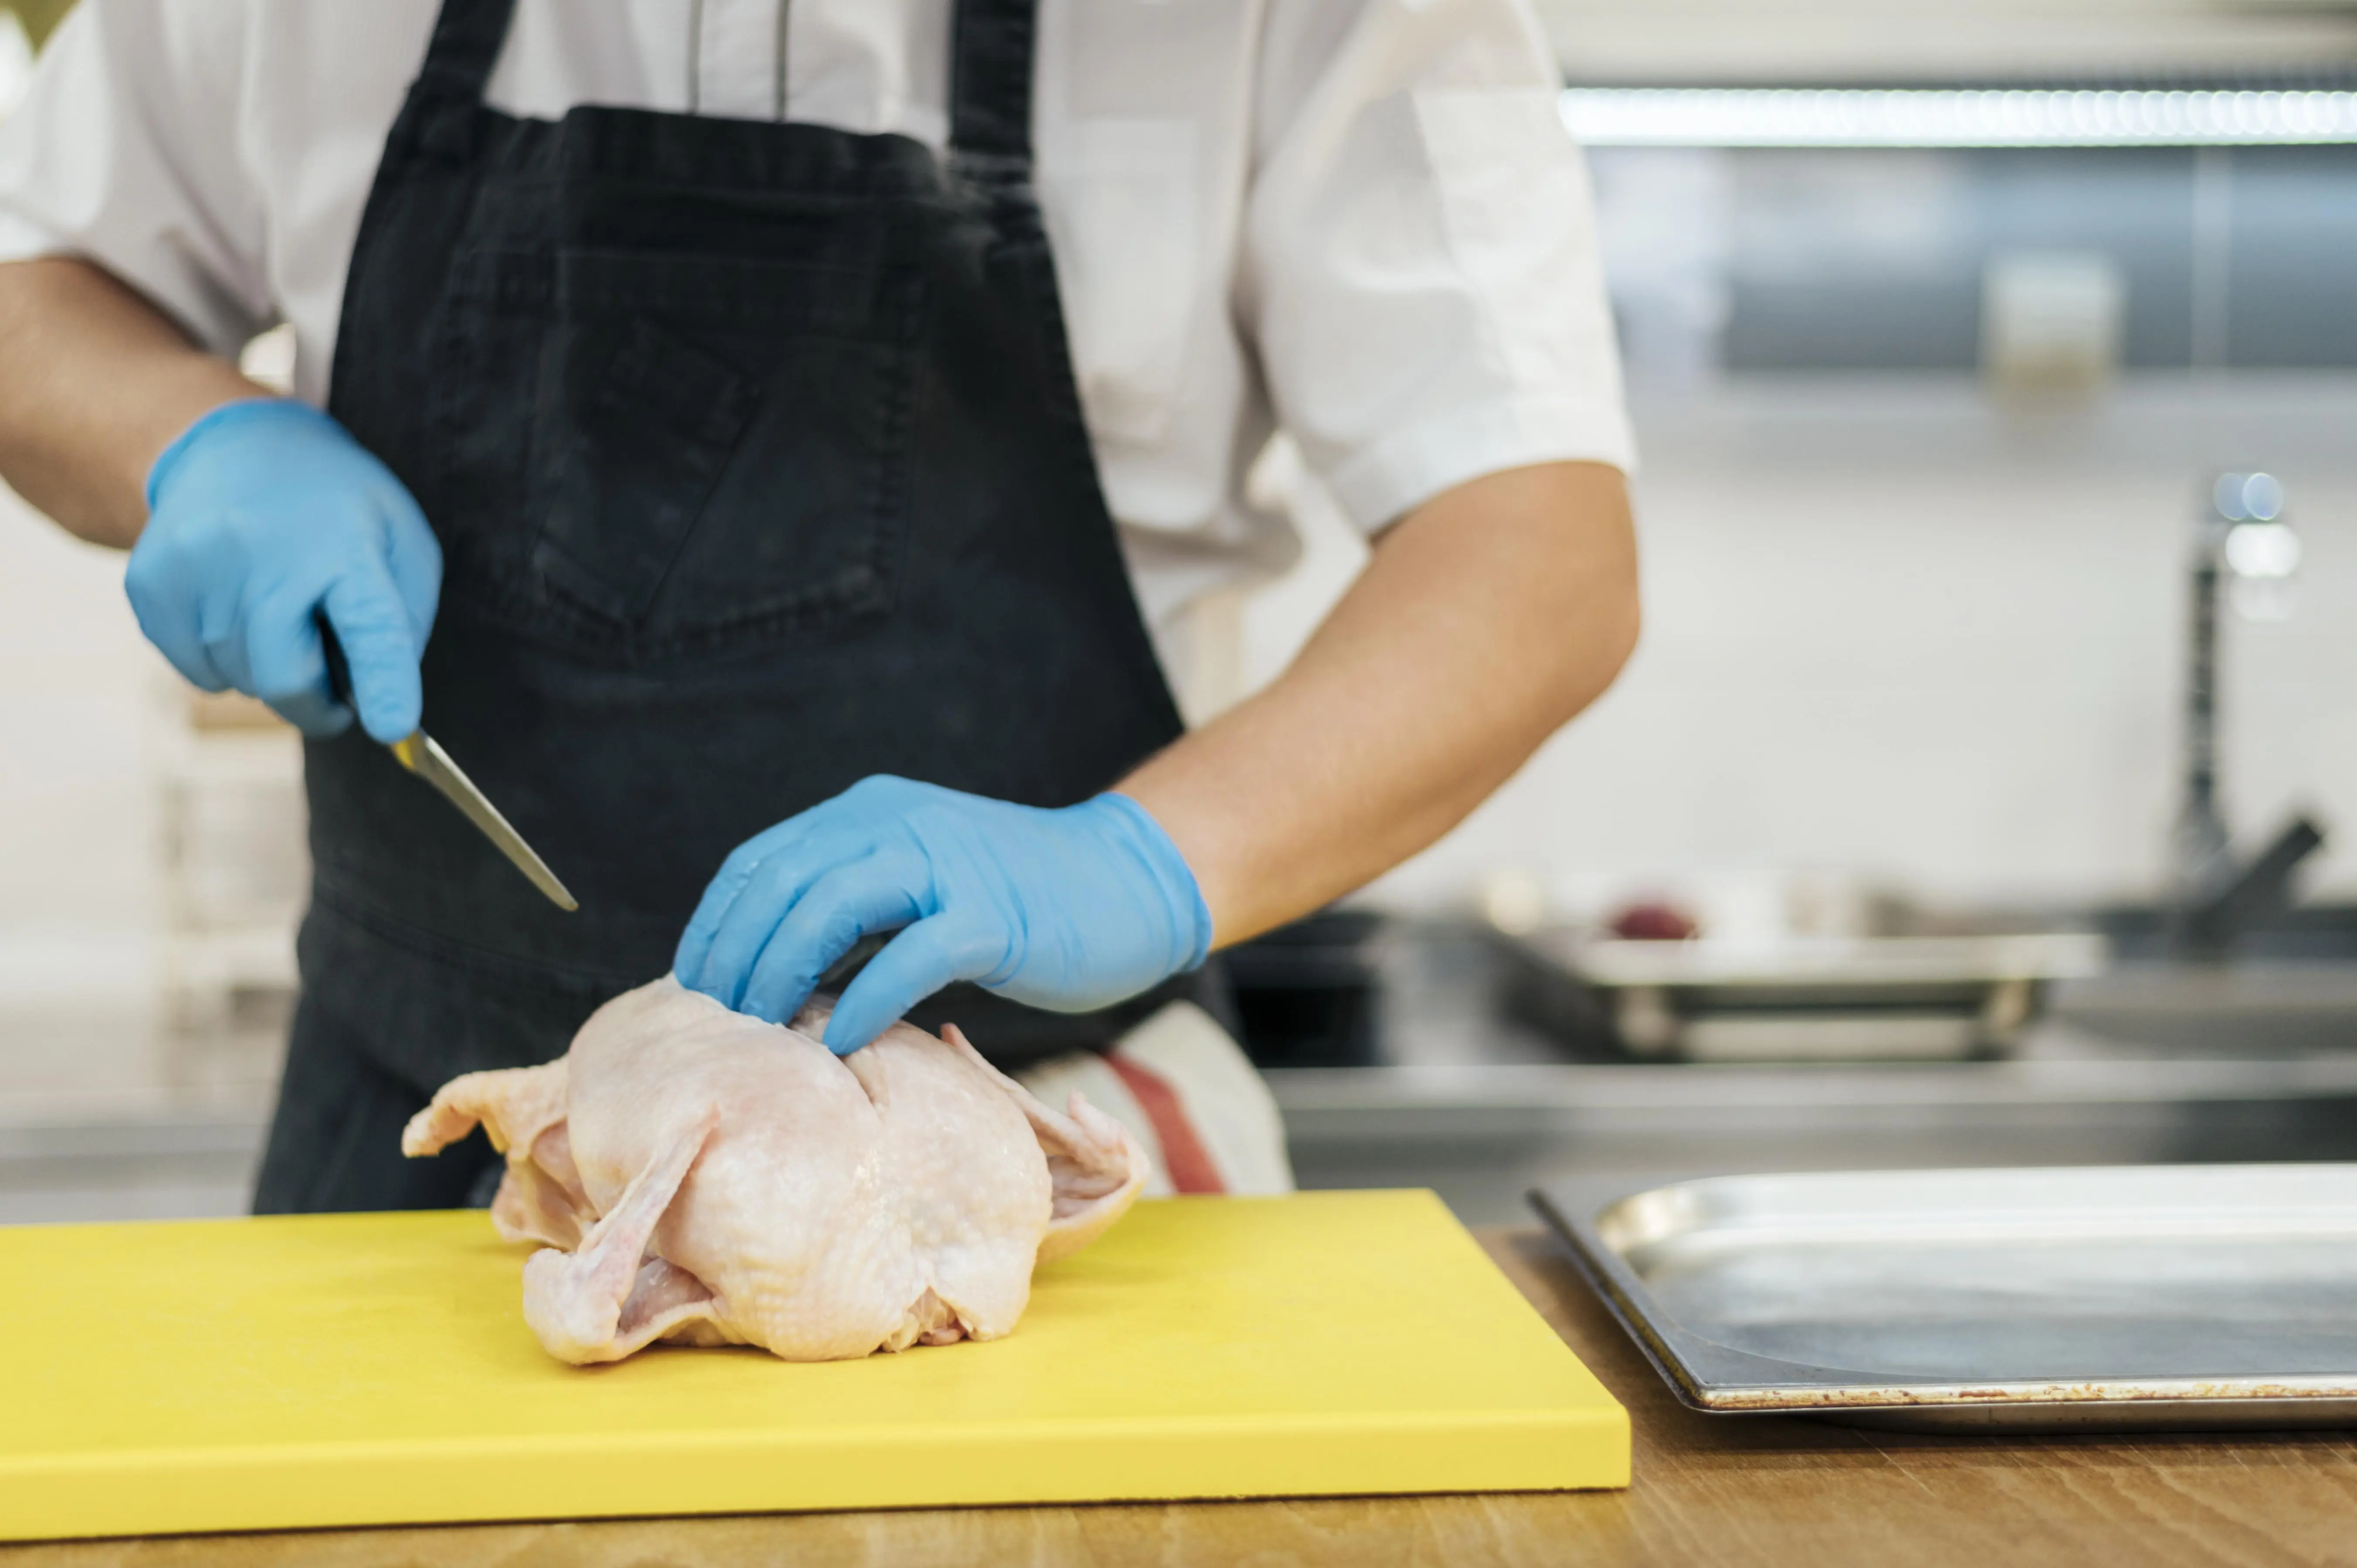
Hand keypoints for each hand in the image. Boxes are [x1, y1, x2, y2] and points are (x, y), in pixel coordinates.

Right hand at [126, 399, 440, 740]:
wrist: (232, 447)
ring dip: (269, 673)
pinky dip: (225, 664)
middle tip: (335, 694)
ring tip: (280, 614)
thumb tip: (385, 707)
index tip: (393, 728)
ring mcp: (198, 567)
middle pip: (285, 678)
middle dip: (316, 705)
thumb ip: (402, 625)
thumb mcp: (399, 542)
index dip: (383, 683)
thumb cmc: (335, 510)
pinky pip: (197, 672)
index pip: (369, 623)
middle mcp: (264, 551)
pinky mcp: (151, 585)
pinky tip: (237, 611)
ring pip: (240, 680)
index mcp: (345, 544)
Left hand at [673, 776, 1212, 1053]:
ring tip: (762, 1029)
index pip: (761, 860)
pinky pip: (910, 956)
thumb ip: (855, 906)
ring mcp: (947, 866)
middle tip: (719, 1019)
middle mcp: (899, 824)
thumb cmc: (1017, 900)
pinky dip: (864, 999)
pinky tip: (839, 1040)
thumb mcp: (919, 881)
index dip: (715, 922)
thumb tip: (776, 970)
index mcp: (871, 812)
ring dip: (781, 973)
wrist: (1125, 884)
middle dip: (737, 955)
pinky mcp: (991, 917)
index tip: (693, 981)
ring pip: (830, 907)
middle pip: (783, 883)